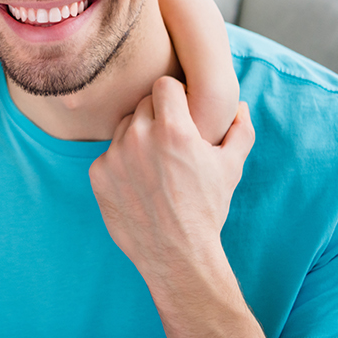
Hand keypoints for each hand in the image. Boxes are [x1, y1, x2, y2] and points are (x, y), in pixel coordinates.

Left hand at [90, 77, 258, 337]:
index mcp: (174, 130)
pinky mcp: (98, 174)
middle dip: (157, 116)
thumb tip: (240, 106)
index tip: (181, 111)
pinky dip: (122, 163)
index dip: (175, 96)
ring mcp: (115, 156)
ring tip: (155, 164)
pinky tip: (139, 183)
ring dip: (138, 137)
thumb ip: (240, 130)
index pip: (164, 84)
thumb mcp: (231, 168)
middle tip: (170, 141)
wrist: (176, 253)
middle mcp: (140, 137)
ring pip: (124, 128)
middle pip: (143, 104)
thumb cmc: (207, 209)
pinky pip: (108, 154)